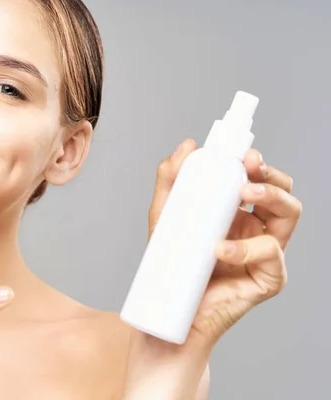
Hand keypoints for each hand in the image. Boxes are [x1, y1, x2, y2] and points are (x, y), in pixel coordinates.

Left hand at [149, 138, 301, 345]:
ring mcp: (265, 252)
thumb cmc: (172, 265)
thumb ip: (172, 180)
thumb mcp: (165, 216)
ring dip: (272, 196)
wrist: (169, 310)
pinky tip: (220, 249)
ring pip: (290, 213)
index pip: (258, 179)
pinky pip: (270, 254)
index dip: (257, 162)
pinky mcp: (268, 277)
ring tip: (243, 194)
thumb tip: (187, 145)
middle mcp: (255, 228)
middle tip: (248, 167)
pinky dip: (246, 248)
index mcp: (237, 212)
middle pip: (283, 190)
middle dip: (271, 173)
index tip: (242, 152)